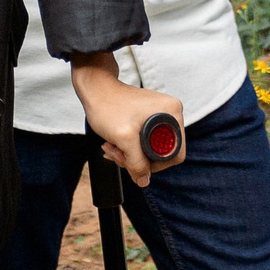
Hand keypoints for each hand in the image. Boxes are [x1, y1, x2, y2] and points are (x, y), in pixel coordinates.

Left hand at [70, 54, 183, 186]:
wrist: (94, 88)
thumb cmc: (108, 107)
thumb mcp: (124, 139)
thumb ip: (137, 163)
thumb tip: (144, 181)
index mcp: (172, 114)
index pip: (175, 154)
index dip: (156, 165)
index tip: (134, 163)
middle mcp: (170, 113)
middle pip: (162, 153)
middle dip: (137, 159)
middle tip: (117, 154)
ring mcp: (160, 114)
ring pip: (151, 148)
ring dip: (130, 154)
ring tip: (111, 148)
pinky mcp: (149, 116)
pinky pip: (145, 140)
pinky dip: (129, 146)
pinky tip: (114, 144)